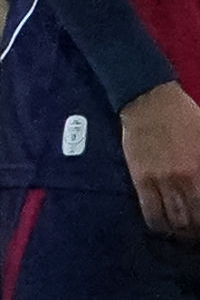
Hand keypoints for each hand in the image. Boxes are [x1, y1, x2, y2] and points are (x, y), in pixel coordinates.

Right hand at [121, 81, 199, 238]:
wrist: (148, 100)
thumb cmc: (185, 116)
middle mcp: (183, 180)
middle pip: (193, 220)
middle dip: (197, 232)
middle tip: (197, 233)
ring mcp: (160, 180)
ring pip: (173, 220)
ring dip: (181, 233)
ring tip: (184, 234)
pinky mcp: (140, 179)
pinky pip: (150, 211)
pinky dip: (158, 225)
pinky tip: (163, 228)